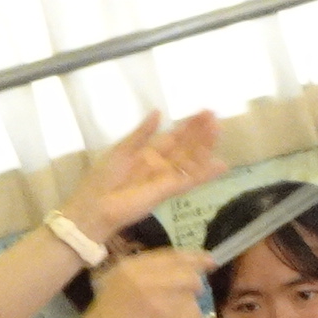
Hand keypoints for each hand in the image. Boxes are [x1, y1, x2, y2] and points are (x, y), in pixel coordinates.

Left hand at [63, 111, 225, 235]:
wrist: (95, 206)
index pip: (173, 137)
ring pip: (191, 160)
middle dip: (200, 132)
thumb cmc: (104, 178)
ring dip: (205, 146)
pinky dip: (206, 173)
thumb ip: (142, 132)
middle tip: (215, 116)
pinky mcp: (169, 191)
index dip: (188, 126)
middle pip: (185, 147)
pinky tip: (221, 164)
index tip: (204, 112)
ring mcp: (167, 178)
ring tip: (218, 130)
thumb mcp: (121, 149)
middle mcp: (161, 165)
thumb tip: (159, 111)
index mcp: (148, 154)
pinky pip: (190, 179)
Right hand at [71, 249, 211, 317]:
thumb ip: (146, 270)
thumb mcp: (119, 281)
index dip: (194, 257)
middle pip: (189, 274)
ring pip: (192, 295)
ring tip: (172, 313)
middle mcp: (145, 279)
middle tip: (195, 291)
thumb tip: (181, 263)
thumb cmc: (108, 316)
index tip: (208, 260)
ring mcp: (159, 300)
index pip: (172, 255)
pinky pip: (193, 315)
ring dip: (189, 304)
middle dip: (195, 283)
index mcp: (131, 266)